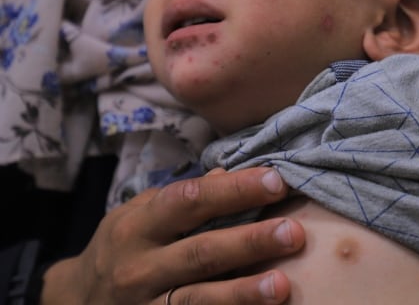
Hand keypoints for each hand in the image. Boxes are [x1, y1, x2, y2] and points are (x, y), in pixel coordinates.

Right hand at [41, 167, 303, 304]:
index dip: (234, 191)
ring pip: (198, 299)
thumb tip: (230, 173)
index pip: (189, 201)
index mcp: (138, 225)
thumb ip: (186, 197)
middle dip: (249, 242)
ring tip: (281, 284)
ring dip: (243, 292)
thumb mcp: (142, 214)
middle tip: (293, 232)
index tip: (276, 181)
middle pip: (200, 252)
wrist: (77, 300)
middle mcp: (140, 267)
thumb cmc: (125, 246)